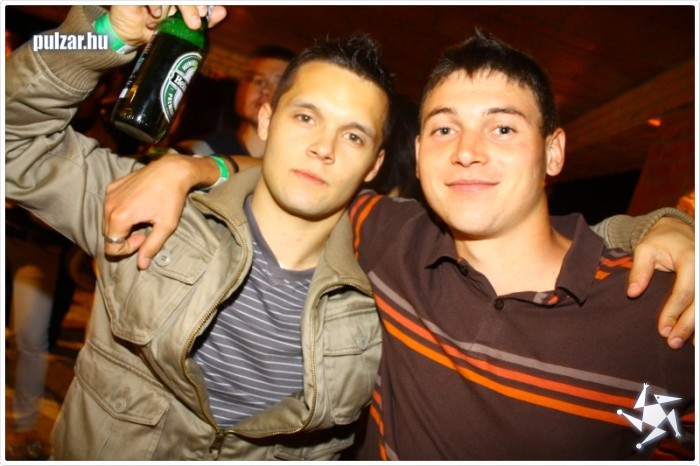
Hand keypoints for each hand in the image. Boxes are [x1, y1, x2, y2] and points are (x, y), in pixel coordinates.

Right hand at [103, 154, 201, 268]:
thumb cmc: (171, 197)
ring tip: (142, 218)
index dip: (128, 249)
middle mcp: (109, 206)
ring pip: (108, 222)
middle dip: (125, 238)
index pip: (111, 248)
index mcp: (119, 217)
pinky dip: (120, 211)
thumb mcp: (166, 226)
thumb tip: (141, 265)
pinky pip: (110, 207)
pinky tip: (138, 206)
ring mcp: (109, 194)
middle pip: (108, 235)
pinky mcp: (112, 186)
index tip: (144, 238)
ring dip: (122, 226)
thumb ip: (152, 247)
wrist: (171, 170)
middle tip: (145, 230)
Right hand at [108, 5, 226, 47]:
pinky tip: (156, 15)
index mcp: (178, 0)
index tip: (205, 15)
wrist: (129, 37)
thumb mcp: (181, 28)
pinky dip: (154, 4)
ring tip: (169, 21)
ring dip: (175, 6)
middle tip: (195, 23)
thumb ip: (203, 20)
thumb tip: (222, 12)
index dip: (201, 4)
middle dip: (191, 6)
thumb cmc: (155, 30)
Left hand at [627, 217, 694, 348]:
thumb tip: (632, 293)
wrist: (678, 230)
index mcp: (691, 261)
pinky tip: (695, 336)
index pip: (683, 292)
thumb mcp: (644, 249)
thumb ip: (639, 270)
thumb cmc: (660, 240)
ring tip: (686, 344)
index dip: (673, 312)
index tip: (662, 330)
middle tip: (672, 342)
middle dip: (686, 325)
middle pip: (698, 303)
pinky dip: (699, 319)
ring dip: (696, 326)